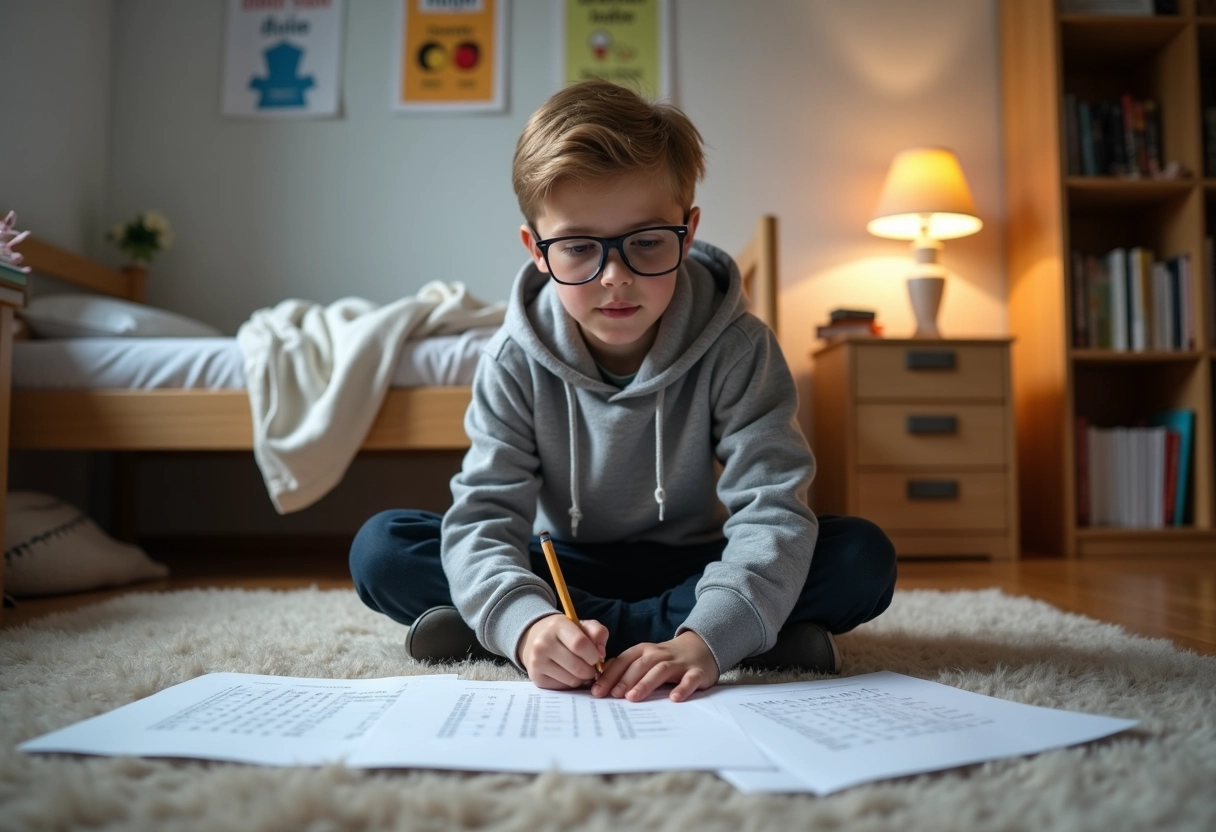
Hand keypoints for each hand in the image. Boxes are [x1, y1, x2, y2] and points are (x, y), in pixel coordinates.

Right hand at [518, 614, 607, 689]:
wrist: (537, 638)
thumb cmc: (567, 633)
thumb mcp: (583, 626)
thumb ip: (598, 633)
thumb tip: (601, 654)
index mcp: (557, 626)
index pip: (580, 644)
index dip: (594, 654)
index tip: (597, 657)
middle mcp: (543, 643)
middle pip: (577, 667)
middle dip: (591, 670)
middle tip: (591, 666)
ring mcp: (537, 662)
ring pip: (572, 680)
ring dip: (581, 678)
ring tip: (578, 668)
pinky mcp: (536, 677)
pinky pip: (563, 687)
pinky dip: (570, 682)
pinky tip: (567, 672)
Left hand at [591, 630, 718, 702]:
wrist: (701, 648)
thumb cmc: (666, 659)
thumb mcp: (645, 658)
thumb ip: (625, 668)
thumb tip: (600, 683)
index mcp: (644, 651)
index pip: (623, 660)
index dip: (609, 675)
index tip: (597, 691)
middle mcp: (659, 654)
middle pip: (640, 664)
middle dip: (625, 679)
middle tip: (613, 695)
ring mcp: (679, 663)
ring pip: (660, 670)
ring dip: (646, 683)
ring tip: (633, 697)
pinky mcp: (696, 672)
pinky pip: (690, 679)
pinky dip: (682, 688)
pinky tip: (674, 698)